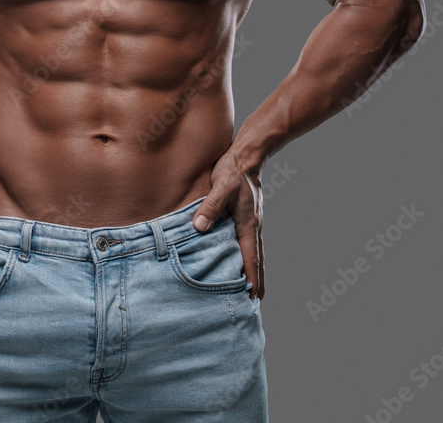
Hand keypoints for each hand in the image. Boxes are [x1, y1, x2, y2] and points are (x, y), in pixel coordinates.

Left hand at [192, 151, 264, 299]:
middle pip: (257, 259)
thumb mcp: (221, 185)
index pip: (252, 257)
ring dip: (254, 269)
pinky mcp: (246, 215)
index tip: (252, 298)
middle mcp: (253, 225)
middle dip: (256, 280)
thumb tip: (199, 226)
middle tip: (255, 303)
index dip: (251, 277)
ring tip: (251, 288)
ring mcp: (251, 221)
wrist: (247, 153)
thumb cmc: (233, 169)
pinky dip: (249, 256)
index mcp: (248, 223)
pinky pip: (249, 241)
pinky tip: (241, 259)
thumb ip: (211, 206)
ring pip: (254, 251)